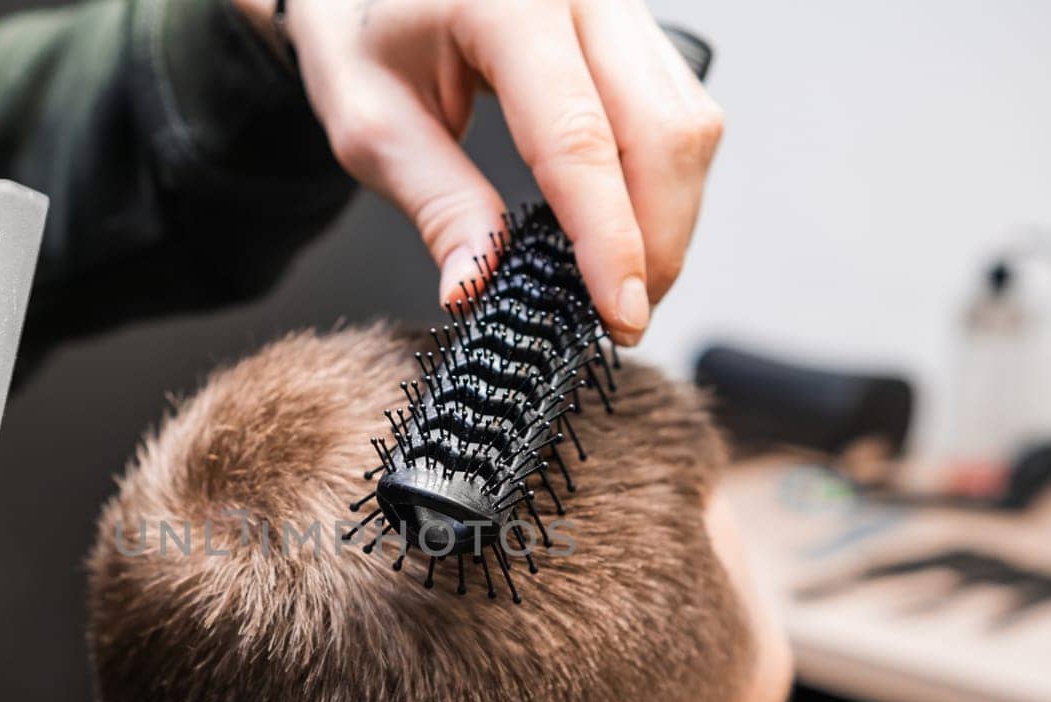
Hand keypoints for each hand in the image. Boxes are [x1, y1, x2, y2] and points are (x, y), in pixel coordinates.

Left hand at [235, 0, 722, 345]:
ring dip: (668, 219)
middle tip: (621, 321)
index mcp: (507, 3)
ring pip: (687, 123)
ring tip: (619, 284)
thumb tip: (479, 289)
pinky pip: (678, 111)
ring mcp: (617, 3)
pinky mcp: (634, 28)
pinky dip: (662, 186)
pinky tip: (623, 231)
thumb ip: (438, 207)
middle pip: (663, 130)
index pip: (579, 138)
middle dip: (655, 242)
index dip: (608, 238)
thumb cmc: (362, 38)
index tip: (619, 315)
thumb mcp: (371, 129)